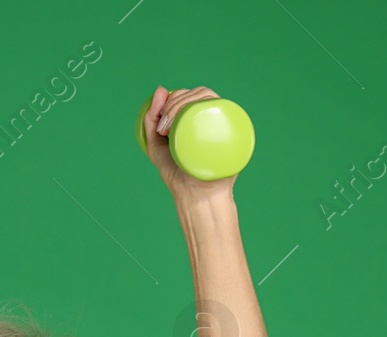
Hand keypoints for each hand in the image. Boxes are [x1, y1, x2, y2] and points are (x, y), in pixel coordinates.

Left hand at [140, 84, 237, 202]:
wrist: (197, 197)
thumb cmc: (178, 174)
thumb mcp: (156, 146)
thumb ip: (151, 121)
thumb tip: (160, 88)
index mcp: (198, 118)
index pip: (189, 94)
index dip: (173, 99)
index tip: (161, 123)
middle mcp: (212, 118)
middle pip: (199, 93)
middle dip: (176, 102)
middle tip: (164, 128)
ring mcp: (224, 124)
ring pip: (209, 98)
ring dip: (186, 103)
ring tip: (170, 128)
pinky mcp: (234, 133)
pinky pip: (227, 109)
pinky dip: (210, 104)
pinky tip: (195, 116)